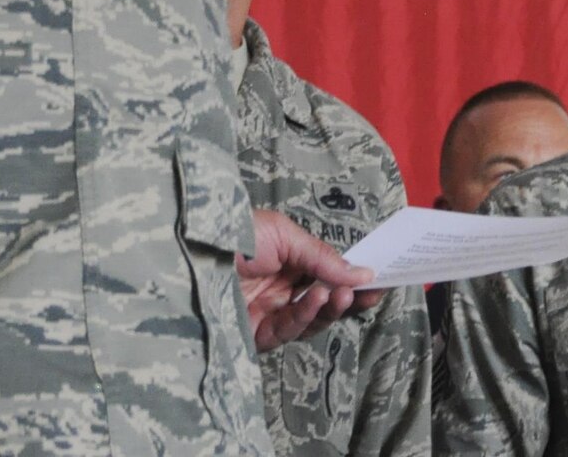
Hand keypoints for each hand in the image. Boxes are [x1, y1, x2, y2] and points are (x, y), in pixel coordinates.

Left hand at [237, 209, 382, 351]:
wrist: (187, 254)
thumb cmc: (231, 234)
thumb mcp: (284, 235)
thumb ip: (322, 257)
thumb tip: (363, 273)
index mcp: (287, 262)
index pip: (327, 274)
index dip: (353, 278)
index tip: (380, 278)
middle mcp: (280, 289)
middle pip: (324, 301)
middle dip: (350, 298)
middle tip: (372, 293)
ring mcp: (268, 312)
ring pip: (311, 319)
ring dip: (331, 307)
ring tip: (343, 293)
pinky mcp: (254, 334)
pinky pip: (289, 329)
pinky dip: (308, 314)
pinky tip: (318, 298)